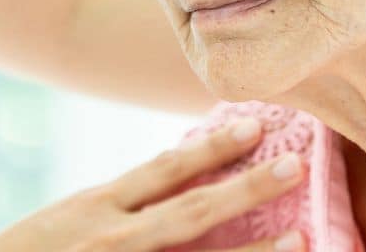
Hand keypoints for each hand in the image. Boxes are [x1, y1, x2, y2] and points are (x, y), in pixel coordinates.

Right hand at [0, 118, 305, 251]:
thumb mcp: (64, 220)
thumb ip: (117, 204)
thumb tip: (176, 177)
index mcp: (94, 208)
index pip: (162, 170)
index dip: (211, 148)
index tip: (254, 125)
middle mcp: (109, 242)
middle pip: (189, 215)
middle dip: (245, 190)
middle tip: (295, 166)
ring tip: (300, 240)